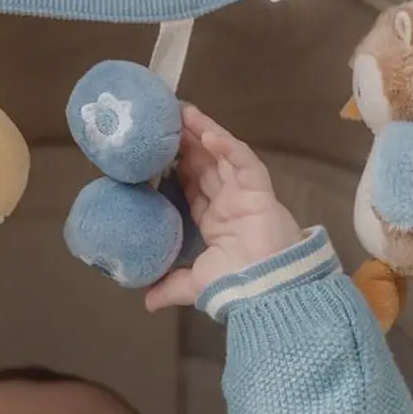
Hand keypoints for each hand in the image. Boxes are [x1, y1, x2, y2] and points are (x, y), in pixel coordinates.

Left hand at [146, 106, 302, 311]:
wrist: (265, 290)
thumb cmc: (235, 284)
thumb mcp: (194, 285)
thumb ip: (170, 287)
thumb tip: (146, 301)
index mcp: (214, 220)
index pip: (191, 185)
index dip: (176, 167)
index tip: (156, 151)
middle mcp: (228, 202)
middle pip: (204, 163)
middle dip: (187, 141)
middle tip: (166, 119)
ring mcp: (244, 193)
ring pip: (222, 155)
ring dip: (204, 132)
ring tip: (184, 112)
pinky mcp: (259, 190)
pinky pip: (243, 162)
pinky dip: (227, 146)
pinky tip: (209, 133)